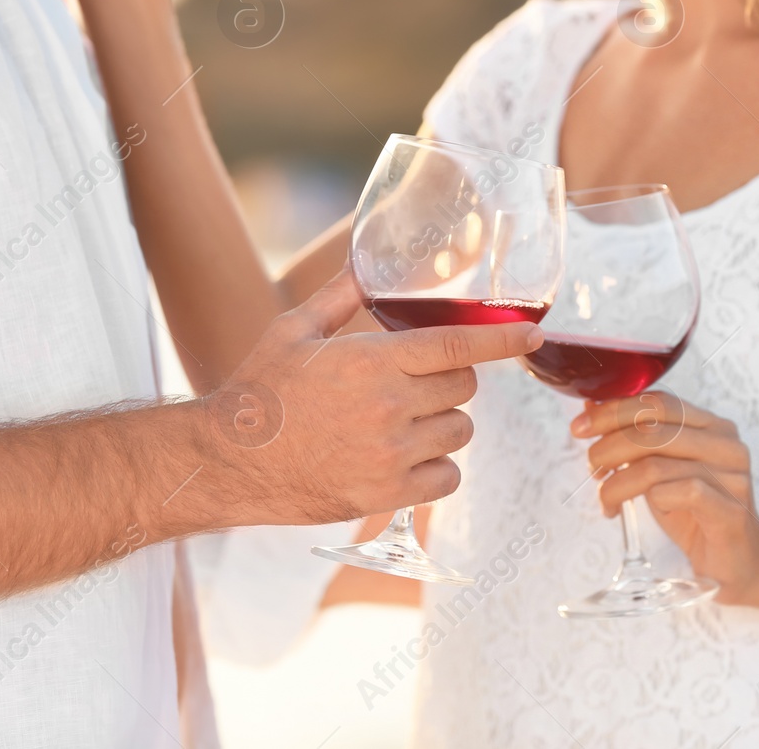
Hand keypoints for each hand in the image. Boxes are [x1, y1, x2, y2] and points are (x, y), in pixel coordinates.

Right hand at [194, 269, 542, 529]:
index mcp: (372, 360)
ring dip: (442, 425)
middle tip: (413, 386)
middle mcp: (388, 406)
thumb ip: (340, 297)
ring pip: (458, 433)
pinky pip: (446, 479)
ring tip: (400, 424)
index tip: (532, 334)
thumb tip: (365, 264)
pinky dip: (435, 468)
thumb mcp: (294, 331)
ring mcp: (390, 454)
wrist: (226, 461)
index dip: (502, 338)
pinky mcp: (386, 495)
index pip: (458, 345)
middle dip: (450, 383)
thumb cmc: (259, 391)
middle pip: (464, 389)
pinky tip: (403, 459)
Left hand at [572, 391, 758, 604]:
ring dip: (617, 483)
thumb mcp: (660, 470)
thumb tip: (590, 409)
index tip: (580, 427)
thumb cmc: (696, 513)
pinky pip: (681, 492)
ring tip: (606, 499)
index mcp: (712, 426)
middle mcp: (726, 444)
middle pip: (653, 429)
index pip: (657, 403)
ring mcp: (732, 476)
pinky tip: (628, 512)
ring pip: (656, 465)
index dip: (613, 411)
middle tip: (591, 469)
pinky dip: (648, 500)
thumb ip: (635, 440)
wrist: (740, 562)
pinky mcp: (730, 510)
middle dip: (608, 447)